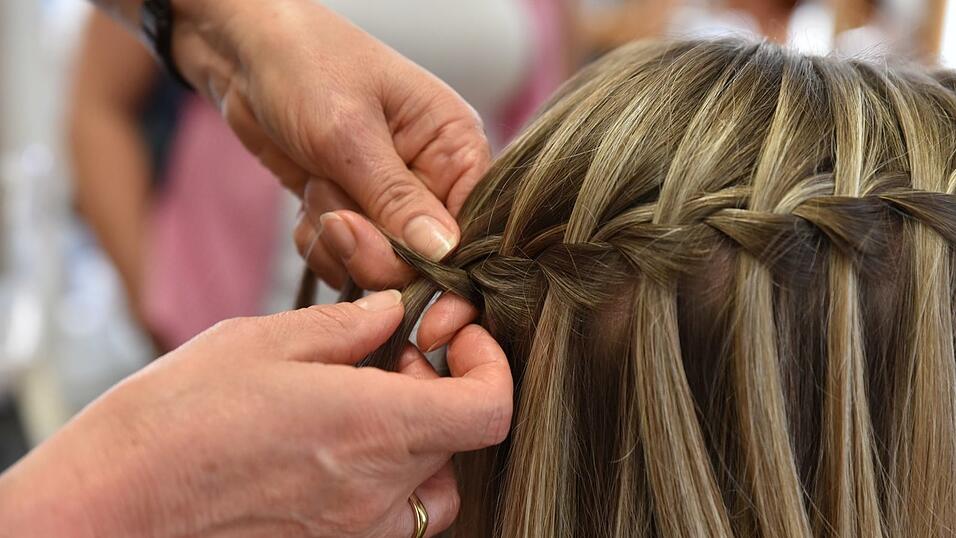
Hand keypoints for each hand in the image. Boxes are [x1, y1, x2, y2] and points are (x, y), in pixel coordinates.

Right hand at [0, 292, 511, 537]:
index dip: (490, 363)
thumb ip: (346, 326)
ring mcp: (356, 532)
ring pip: (436, 486)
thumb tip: (391, 312)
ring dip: (422, 437)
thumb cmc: (176, 418)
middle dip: (443, 386)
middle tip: (390, 356)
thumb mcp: (263, 342)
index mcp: (373, 428)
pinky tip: (336, 443)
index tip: (452, 334)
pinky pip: (393, 516)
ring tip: (364, 402)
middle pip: (463, 440)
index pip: (489, 408)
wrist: (111, 506)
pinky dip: (389, 476)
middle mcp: (377, 492)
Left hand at [169, 0, 491, 288]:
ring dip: (337, 237)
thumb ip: (397, 199)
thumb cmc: (304, 64)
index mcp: (454, 143)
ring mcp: (389, 196)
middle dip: (373, 245)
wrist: (239, 50)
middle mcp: (431, 174)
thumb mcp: (349, 133)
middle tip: (338, 216)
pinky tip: (305, 204)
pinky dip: (318, 242)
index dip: (443, 262)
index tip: (405, 274)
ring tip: (317, 184)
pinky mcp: (352, 208)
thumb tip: (445, 254)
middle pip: (425, 255)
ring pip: (380, 262)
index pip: (472, 225)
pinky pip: (345, 257)